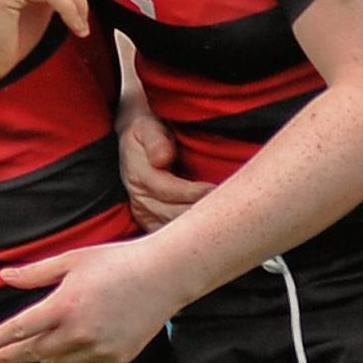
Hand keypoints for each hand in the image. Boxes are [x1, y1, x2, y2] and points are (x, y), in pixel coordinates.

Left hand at [0, 240, 183, 362]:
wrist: (163, 276)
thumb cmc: (115, 262)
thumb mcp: (72, 260)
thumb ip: (35, 274)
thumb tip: (4, 277)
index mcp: (65, 305)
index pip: (19, 329)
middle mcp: (79, 332)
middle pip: (32, 351)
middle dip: (7, 356)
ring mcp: (99, 349)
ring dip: (39, 356)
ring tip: (32, 348)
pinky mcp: (115, 359)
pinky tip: (58, 358)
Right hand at [117, 99, 211, 231]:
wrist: (136, 142)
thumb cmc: (148, 132)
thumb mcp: (146, 127)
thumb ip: (155, 140)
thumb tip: (162, 158)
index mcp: (139, 176)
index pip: (168, 190)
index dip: (193, 192)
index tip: (215, 189)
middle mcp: (140, 200)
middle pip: (172, 215)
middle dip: (199, 212)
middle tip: (227, 207)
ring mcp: (145, 215)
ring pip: (172, 230)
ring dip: (196, 226)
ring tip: (220, 218)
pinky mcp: (153, 224)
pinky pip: (171, 235)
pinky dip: (189, 235)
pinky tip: (208, 227)